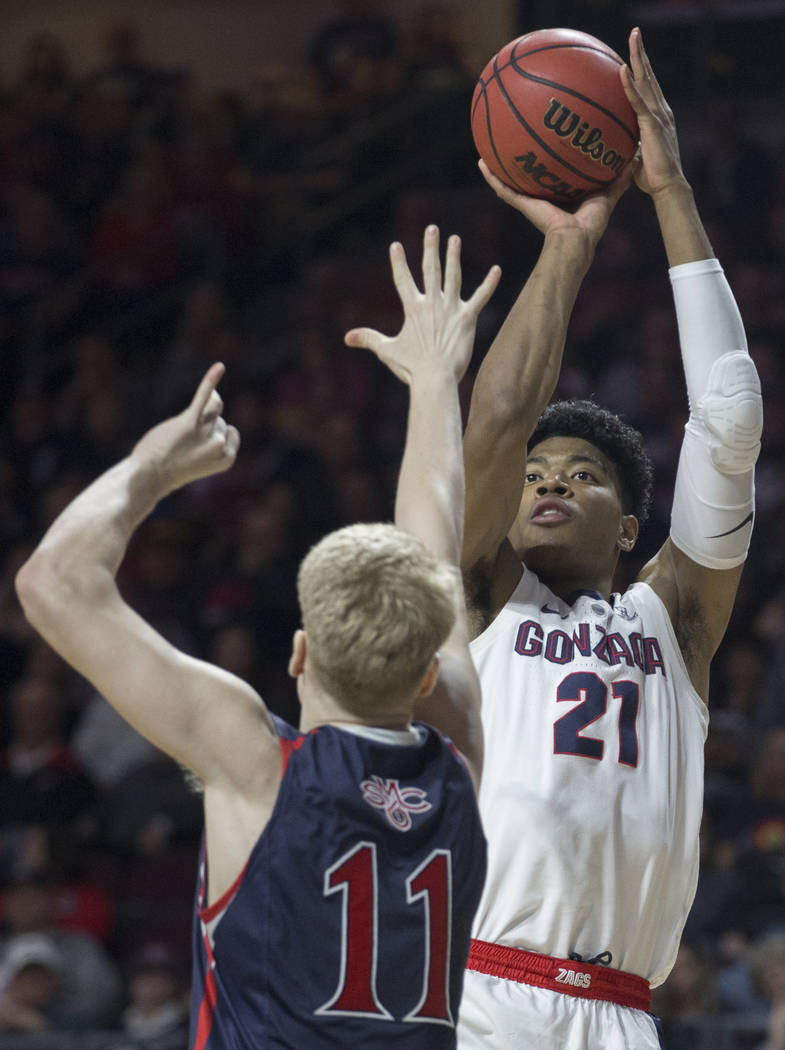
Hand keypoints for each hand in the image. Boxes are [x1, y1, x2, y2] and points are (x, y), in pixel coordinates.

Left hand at [131, 362, 239, 494]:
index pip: (230, 431)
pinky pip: (203, 397)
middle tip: (184, 448)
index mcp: (228, 458)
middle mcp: (219, 445)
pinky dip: (211, 381)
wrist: (150, 476)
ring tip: (183, 433)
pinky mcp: (188, 421)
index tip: (200, 450)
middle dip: (203, 426)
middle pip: (219, 420)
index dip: (214, 435)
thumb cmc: (175, 466)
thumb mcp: (203, 458)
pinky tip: (219, 367)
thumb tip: (216, 397)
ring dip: (199, 414)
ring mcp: (204, 433)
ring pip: (213, 408)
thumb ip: (214, 434)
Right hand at [344, 225, 499, 384]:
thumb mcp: (387, 351)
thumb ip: (368, 339)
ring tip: (454, 239)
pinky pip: (481, 297)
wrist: (435, 378)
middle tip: (432, 229)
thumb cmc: (411, 367)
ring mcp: (451, 309)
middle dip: (430, 247)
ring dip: (453, 256)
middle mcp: (432, 303)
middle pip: (430, 269)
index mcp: (412, 309)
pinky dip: (489, 284)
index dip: (399, 262)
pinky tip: (497, 269)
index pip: (403, 280)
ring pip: (453, 276)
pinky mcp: (468, 318)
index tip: (396, 245)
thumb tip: (347, 338)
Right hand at [478, 156, 636, 247]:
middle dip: (521, 158)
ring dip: (498, 167)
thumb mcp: (610, 192)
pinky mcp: (522, 204)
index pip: (553, 173)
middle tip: (514, 138)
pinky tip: (481, 163)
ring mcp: (530, 200)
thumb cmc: (592, 222)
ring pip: (510, 180)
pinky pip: (503, 189)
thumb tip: (635, 155)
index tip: (546, 141)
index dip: (550, 158)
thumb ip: (620, 175)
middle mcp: (543, 196)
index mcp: (562, 194)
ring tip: (487, 149)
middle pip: (529, 174)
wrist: (576, 238)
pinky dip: (491, 178)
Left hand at [621, 27, 685, 195]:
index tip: (632, 52)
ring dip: (638, 58)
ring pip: (646, 80)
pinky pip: (639, 101)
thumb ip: (628, 145)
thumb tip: (613, 145)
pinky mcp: (653, 124)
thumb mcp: (635, 156)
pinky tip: (622, 70)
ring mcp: (658, 115)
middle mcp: (660, 110)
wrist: (667, 187)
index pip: (647, 86)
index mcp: (656, 116)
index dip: (640, 68)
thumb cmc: (651, 176)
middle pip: (649, 75)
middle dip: (641, 53)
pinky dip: (630, 85)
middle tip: (634, 33)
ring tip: (632, 38)